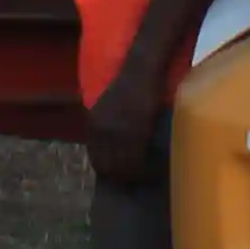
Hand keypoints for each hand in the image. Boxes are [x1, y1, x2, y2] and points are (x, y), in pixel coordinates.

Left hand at [81, 77, 166, 191]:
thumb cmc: (131, 85)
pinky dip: (147, 168)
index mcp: (93, 125)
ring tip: (151, 176)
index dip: (111, 172)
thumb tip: (116, 151)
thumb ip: (109, 127)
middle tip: (140, 180)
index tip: (124, 176)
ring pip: (125, 166)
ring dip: (138, 175)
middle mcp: (101, 129)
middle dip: (124, 177)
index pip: (97, 160)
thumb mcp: (110, 107)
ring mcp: (117, 129)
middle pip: (109, 167)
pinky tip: (156, 169)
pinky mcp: (134, 128)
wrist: (141, 68)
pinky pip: (138, 158)